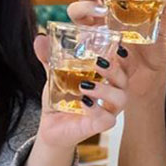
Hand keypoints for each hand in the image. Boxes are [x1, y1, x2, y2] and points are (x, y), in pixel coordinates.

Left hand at [31, 34, 128, 148]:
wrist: (51, 125)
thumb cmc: (61, 99)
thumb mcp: (55, 75)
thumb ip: (50, 58)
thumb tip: (40, 39)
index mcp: (106, 79)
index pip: (123, 66)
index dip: (124, 57)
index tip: (116, 47)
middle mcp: (112, 94)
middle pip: (125, 80)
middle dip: (114, 69)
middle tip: (98, 62)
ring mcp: (108, 110)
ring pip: (121, 98)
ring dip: (105, 89)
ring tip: (85, 85)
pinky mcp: (100, 126)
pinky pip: (107, 118)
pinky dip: (96, 109)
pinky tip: (84, 102)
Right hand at [66, 0, 165, 102]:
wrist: (148, 81)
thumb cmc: (153, 53)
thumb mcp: (161, 31)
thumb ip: (164, 12)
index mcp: (115, 6)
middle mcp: (100, 16)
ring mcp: (92, 32)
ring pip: (76, 12)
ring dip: (85, 6)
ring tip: (100, 8)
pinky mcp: (90, 50)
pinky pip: (78, 38)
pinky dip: (82, 32)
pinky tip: (93, 30)